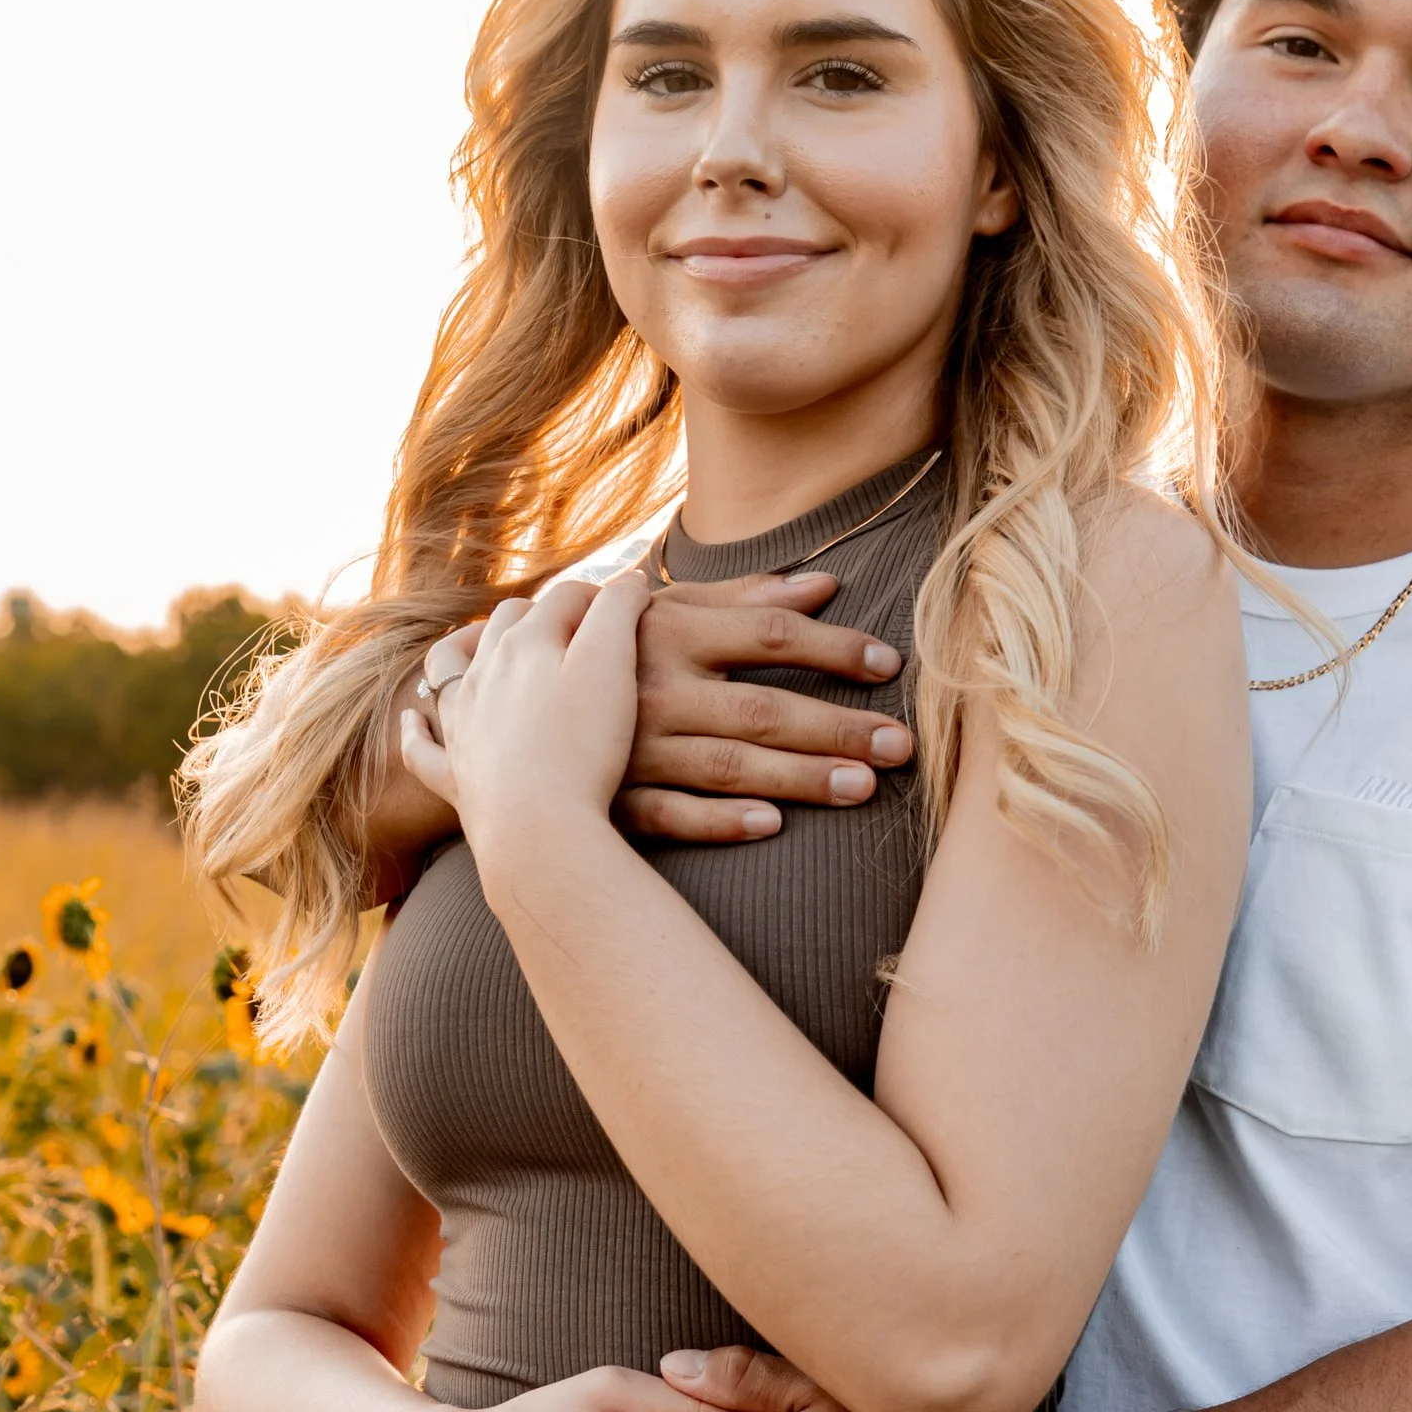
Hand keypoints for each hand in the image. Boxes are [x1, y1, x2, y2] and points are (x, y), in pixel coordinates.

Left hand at [399, 568, 643, 847]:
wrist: (540, 830)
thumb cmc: (584, 747)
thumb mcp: (612, 665)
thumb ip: (618, 611)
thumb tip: (629, 577)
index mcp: (526, 641)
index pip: (565, 597)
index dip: (601, 597)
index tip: (630, 611)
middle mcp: (483, 672)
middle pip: (508, 622)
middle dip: (541, 614)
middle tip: (576, 629)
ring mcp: (461, 723)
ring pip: (451, 666)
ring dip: (467, 647)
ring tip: (483, 644)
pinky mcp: (454, 774)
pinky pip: (423, 746)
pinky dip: (418, 728)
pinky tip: (416, 718)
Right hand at [622, 570, 915, 844]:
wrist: (509, 703)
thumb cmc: (610, 651)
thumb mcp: (667, 610)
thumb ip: (744, 599)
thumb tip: (825, 586)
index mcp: (670, 630)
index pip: (767, 635)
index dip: (832, 649)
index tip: (889, 666)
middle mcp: (653, 686)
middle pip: (761, 707)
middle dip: (836, 727)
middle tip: (902, 745)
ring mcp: (631, 747)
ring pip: (726, 765)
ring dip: (797, 777)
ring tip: (863, 787)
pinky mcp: (611, 797)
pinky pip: (669, 815)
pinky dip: (717, 820)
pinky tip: (771, 825)